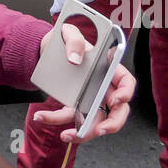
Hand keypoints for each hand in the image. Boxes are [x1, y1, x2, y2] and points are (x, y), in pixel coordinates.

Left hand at [33, 21, 134, 142]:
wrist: (46, 48)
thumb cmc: (65, 40)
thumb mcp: (68, 32)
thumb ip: (74, 40)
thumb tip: (75, 58)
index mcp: (108, 68)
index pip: (126, 82)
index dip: (126, 93)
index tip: (116, 101)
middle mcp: (103, 86)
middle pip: (117, 110)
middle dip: (112, 124)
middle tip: (100, 130)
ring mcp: (91, 98)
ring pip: (96, 122)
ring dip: (84, 133)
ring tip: (66, 135)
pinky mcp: (75, 105)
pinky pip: (70, 118)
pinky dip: (56, 120)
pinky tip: (41, 117)